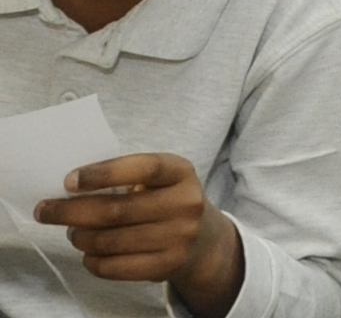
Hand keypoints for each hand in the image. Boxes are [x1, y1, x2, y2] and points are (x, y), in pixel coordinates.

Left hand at [37, 152, 244, 315]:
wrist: (203, 240)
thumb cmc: (166, 201)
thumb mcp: (160, 180)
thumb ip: (127, 178)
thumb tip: (69, 189)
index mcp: (181, 172)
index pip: (144, 168)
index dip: (103, 174)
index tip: (67, 181)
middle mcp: (185, 203)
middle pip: (115, 210)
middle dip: (70, 212)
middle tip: (44, 211)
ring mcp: (178, 237)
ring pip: (108, 241)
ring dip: (79, 237)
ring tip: (74, 232)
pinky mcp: (165, 265)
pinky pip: (112, 267)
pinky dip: (91, 260)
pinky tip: (90, 252)